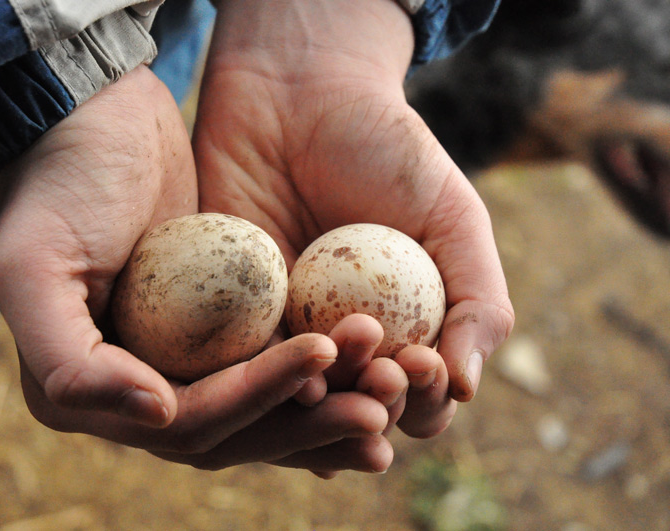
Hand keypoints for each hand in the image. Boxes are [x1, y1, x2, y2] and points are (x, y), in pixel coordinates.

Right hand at [0, 66, 393, 472]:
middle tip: (377, 411)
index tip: (320, 357)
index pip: (188, 423)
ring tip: (388, 399)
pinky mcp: (218, 330)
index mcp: (88, 393)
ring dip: (326, 409)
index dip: (257, 405)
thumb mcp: (32, 265)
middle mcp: (136, 390)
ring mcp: (179, 361)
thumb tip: (157, 416)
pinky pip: (274, 362)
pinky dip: (320, 372)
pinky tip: (369, 370)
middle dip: (307, 426)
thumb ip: (67, 361)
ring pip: (264, 407)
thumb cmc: (61, 181)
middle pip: (236, 431)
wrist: (97, 117)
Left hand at [194, 0, 514, 436]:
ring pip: (298, 398)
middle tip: (379, 376)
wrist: (298, 92)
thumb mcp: (452, 218)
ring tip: (325, 388)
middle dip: (373, 406)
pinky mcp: (229, 314)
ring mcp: (286, 332)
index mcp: (404, 330)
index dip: (424, 396)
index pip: (419, 395)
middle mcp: (345, 341)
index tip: (420, 363)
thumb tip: (465, 386)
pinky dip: (256, 379)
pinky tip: (271, 377)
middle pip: (358, 408)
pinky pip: (239, 361)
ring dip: (316, 406)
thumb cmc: (387, 151)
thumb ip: (478, 300)